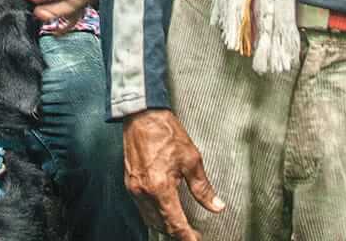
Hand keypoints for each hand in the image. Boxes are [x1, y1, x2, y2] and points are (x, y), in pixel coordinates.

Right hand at [123, 109, 223, 240]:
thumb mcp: (192, 160)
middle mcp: (144, 192)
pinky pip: (142, 208)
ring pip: (150, 219)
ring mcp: (134, 188)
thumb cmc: (166, 132)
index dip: (187, 236)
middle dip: (177, 233)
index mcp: (160, 187)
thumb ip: (203, 188)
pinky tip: (164, 211)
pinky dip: (154, 214)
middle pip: (161, 225)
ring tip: (181, 226)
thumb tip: (216, 206)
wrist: (143, 116)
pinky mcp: (129, 183)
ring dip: (165, 225)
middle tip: (193, 234)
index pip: (175, 223)